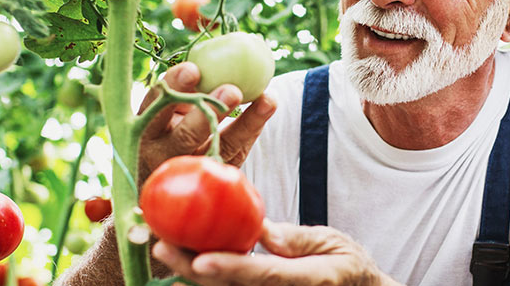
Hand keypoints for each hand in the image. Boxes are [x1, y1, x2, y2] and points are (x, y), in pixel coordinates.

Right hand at [137, 62, 276, 182]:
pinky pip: (236, 151)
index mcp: (146, 125)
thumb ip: (184, 82)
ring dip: (242, 123)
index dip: (174, 86)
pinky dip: (253, 127)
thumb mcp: (168, 106)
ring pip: (216, 148)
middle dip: (208, 112)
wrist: (172, 171)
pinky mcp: (212, 174)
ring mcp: (189, 167)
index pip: (156, 103)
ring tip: (262, 99)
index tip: (194, 69)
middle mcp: (162, 151)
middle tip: (232, 90)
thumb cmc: (171, 122)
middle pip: (185, 135)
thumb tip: (206, 37)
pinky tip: (268, 105)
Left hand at [152, 221, 395, 285]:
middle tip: (162, 247)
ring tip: (165, 253)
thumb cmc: (347, 266)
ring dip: (191, 279)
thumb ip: (296, 238)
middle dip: (192, 271)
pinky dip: (206, 284)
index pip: (263, 275)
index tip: (200, 260)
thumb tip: (260, 229)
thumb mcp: (332, 242)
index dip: (230, 269)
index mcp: (308, 280)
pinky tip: (181, 274)